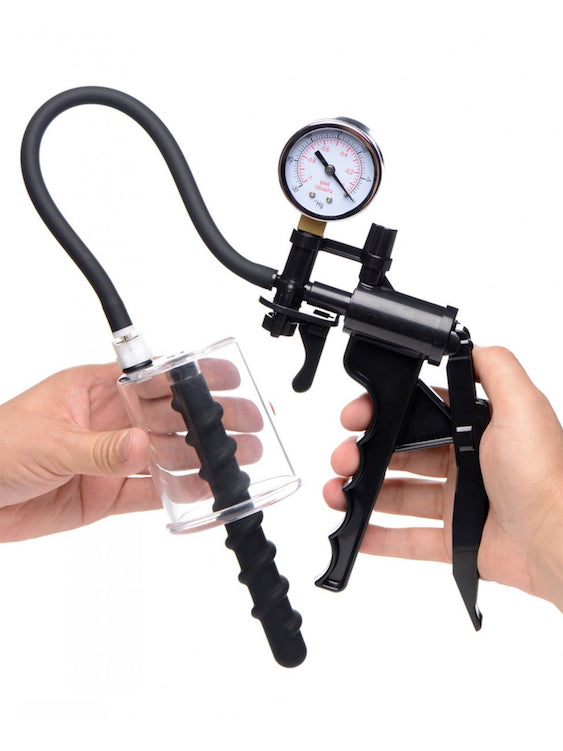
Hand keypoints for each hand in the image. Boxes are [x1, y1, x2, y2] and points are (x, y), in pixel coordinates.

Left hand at [0, 360, 262, 541]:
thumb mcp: (48, 441)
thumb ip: (99, 448)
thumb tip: (144, 445)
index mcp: (94, 390)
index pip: (153, 377)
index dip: (193, 375)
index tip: (228, 376)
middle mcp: (110, 421)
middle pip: (171, 417)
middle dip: (210, 420)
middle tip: (249, 424)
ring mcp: (111, 459)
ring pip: (168, 455)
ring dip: (203, 458)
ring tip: (238, 461)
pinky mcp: (106, 494)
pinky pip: (150, 493)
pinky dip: (177, 494)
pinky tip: (203, 490)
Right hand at [323, 347, 562, 610]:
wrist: (557, 542)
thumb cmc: (545, 477)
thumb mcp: (523, 408)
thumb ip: (496, 369)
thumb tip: (468, 344)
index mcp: (476, 429)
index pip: (418, 414)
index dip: (385, 414)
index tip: (357, 417)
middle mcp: (465, 462)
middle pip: (401, 454)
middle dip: (365, 454)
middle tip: (342, 458)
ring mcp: (459, 501)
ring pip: (398, 494)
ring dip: (363, 492)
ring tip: (338, 494)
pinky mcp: (458, 539)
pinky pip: (410, 538)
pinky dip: (380, 537)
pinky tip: (358, 533)